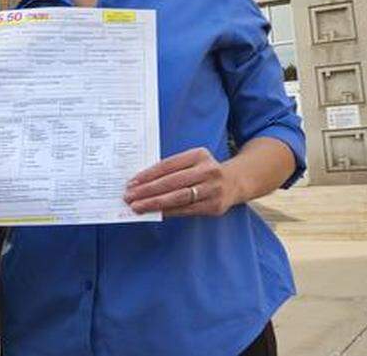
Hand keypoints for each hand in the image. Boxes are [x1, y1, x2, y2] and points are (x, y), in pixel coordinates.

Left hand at [123, 147, 240, 216]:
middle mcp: (208, 170)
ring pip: (178, 198)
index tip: (132, 182)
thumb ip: (173, 168)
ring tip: (138, 207)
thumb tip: (143, 182)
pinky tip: (156, 212)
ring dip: (155, 203)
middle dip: (147, 191)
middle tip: (129, 197)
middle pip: (172, 182)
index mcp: (199, 154)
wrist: (236, 181)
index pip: (168, 165)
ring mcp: (213, 189)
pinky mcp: (215, 206)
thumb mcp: (193, 161)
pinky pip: (187, 210)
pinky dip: (169, 212)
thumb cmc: (205, 171)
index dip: (148, 174)